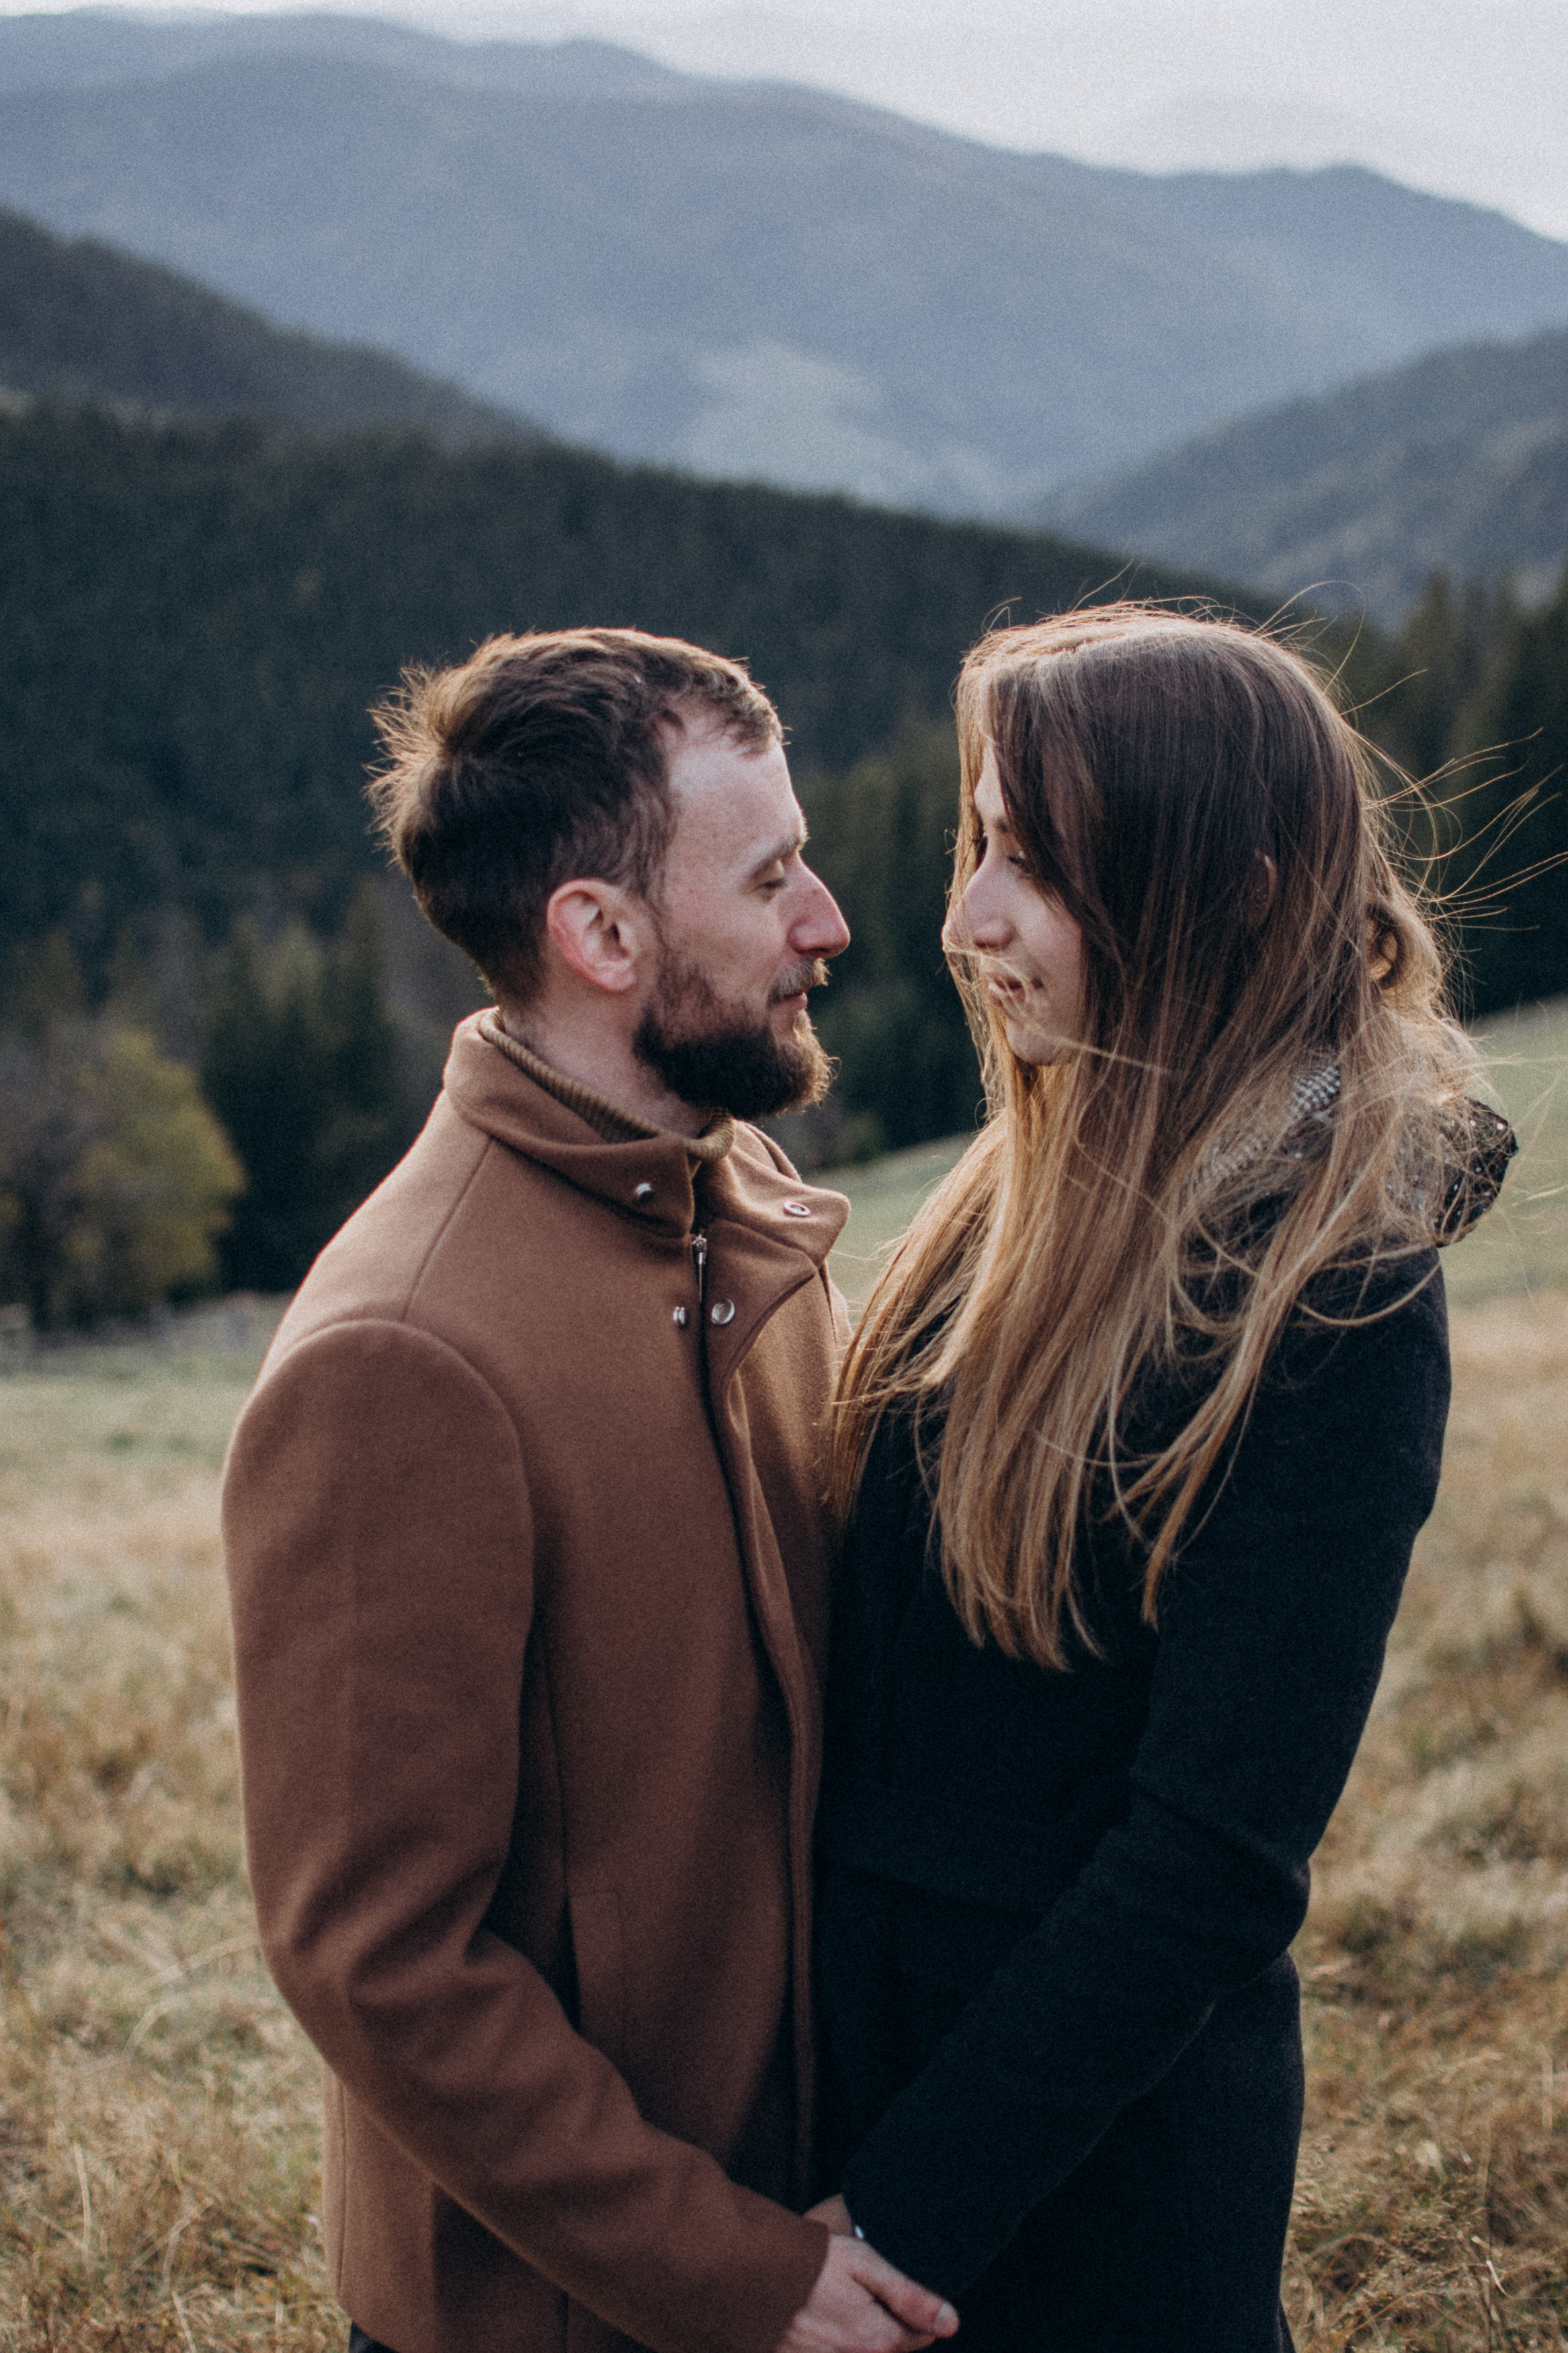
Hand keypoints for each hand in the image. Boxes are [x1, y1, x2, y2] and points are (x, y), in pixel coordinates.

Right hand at [772, 2206, 957, 2352]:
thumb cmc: (810, 2262)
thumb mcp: (864, 2263)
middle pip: (893, 2349)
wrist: (751, 2270)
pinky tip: (824, 2317)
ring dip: (862, 2334)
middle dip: (889, 2324)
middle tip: (864, 2291)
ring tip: (840, 2303)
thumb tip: (952, 2323)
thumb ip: (910, 2296)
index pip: (921, 2337)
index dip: (915, 2309)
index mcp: (876, 2339)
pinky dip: (837, 2341)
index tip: (894, 2287)